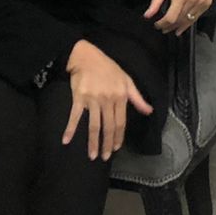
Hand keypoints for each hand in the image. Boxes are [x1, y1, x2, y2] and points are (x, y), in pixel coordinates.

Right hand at [64, 40, 152, 159]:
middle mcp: (108, 99)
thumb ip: (137, 98)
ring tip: (92, 155)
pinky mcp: (79, 98)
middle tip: (104, 157)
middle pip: (108, 126)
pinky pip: (74, 116)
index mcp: (120, 96)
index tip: (116, 148)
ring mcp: (92, 99)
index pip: (121, 122)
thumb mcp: (127, 81)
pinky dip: (70, 129)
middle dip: (106, 144)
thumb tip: (149, 111)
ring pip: (94, 125)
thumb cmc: (108, 68)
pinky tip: (66, 140)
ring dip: (92, 142)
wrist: (86, 56)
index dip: (118, 137)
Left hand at [145, 0, 213, 35]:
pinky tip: (181, 26)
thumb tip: (148, 15)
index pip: (171, 17)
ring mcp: (201, 2)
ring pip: (188, 21)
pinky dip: (188, 23)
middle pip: (179, 20)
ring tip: (171, 29)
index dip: (163, 24)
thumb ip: (156, 1)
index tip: (157, 25)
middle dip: (169, 26)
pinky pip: (196, 18)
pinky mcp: (207, 3)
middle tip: (163, 28)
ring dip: (178, 27)